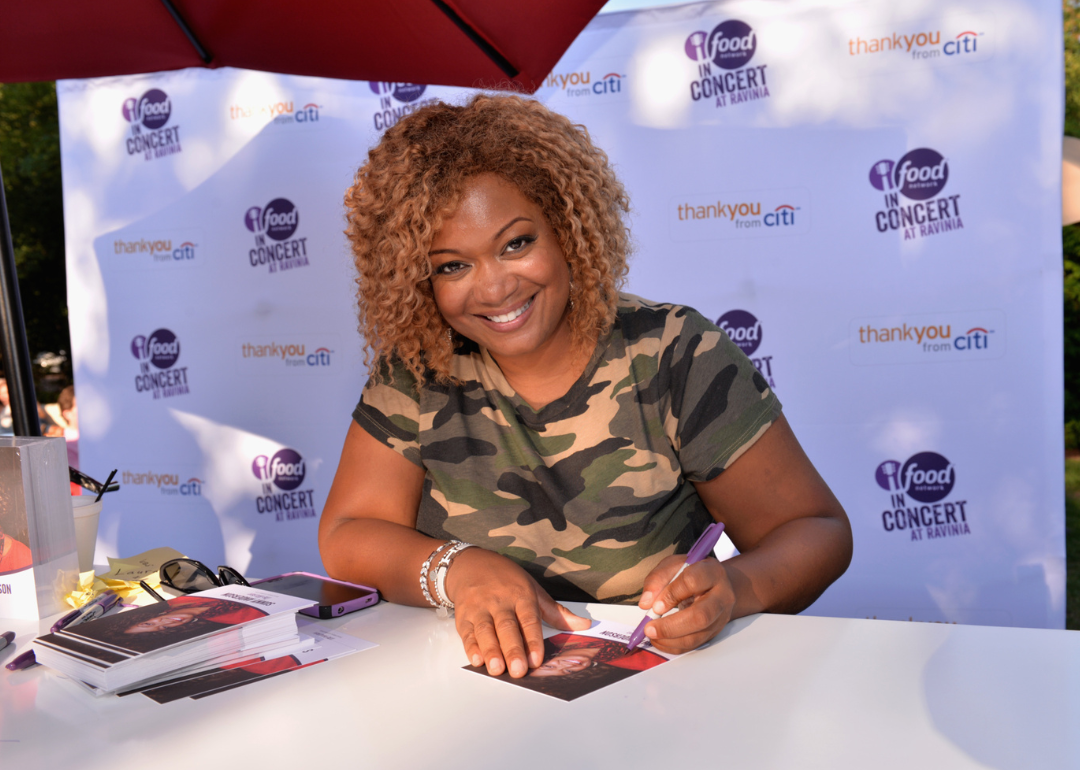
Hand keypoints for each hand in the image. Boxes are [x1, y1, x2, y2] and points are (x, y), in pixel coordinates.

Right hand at [446, 548, 590, 678]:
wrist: (470, 564)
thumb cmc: (506, 579)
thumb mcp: (533, 590)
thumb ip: (556, 612)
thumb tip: (584, 625)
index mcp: (521, 595)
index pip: (529, 619)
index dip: (533, 640)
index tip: (537, 659)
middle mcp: (500, 602)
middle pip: (507, 627)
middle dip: (512, 649)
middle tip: (518, 670)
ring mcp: (480, 609)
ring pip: (485, 631)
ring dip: (491, 651)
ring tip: (497, 669)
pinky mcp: (463, 617)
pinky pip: (467, 633)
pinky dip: (471, 647)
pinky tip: (477, 660)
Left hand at [639, 555, 733, 653]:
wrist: (718, 584)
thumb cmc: (694, 572)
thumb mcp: (674, 566)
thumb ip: (658, 579)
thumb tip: (646, 603)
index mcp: (712, 572)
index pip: (692, 582)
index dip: (671, 594)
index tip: (655, 605)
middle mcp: (721, 597)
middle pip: (700, 616)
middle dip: (670, 626)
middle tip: (649, 628)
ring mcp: (720, 617)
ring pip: (698, 635)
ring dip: (670, 640)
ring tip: (651, 636)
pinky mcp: (714, 632)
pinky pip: (694, 644)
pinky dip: (674, 646)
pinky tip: (660, 641)